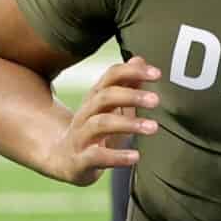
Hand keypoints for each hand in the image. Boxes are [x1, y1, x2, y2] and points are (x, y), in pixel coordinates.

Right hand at [43, 58, 161, 186]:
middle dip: (131, 96)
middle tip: (156, 100)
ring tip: (153, 127)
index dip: (132, 72)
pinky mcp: (80, 161)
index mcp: (95, 99)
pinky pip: (96, 156)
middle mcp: (85, 114)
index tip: (157, 74)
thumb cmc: (94, 132)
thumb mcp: (111, 109)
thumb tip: (140, 59)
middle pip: (104, 97)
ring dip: (128, 124)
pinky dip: (117, 156)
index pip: (110, 77)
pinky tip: (135, 156)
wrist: (63, 161)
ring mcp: (80, 137)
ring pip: (100, 124)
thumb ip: (127, 86)